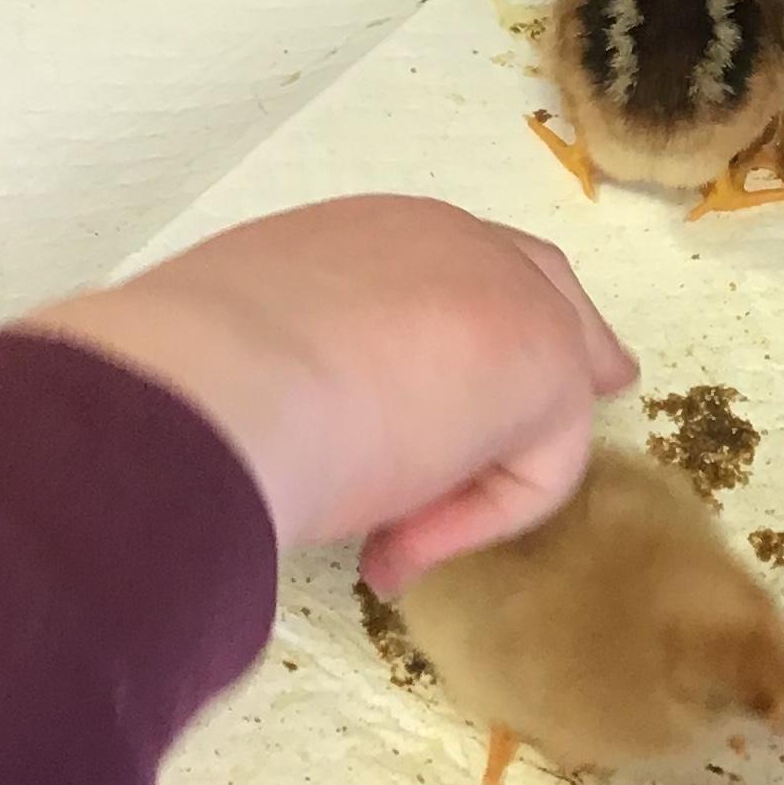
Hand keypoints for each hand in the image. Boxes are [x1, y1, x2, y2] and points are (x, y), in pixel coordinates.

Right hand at [26, 198, 635, 586]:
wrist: (204, 382)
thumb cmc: (187, 373)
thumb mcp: (236, 348)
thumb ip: (283, 367)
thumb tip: (272, 436)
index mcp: (367, 234)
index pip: (444, 267)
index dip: (463, 323)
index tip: (446, 381)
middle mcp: (446, 241)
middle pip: (540, 285)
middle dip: (564, 343)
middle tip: (595, 383)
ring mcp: (506, 296)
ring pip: (540, 390)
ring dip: (496, 470)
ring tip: (406, 541)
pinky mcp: (542, 369)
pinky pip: (532, 472)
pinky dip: (472, 524)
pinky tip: (393, 550)